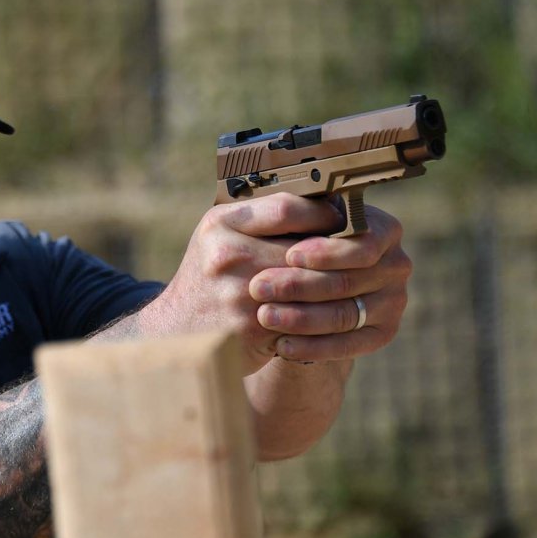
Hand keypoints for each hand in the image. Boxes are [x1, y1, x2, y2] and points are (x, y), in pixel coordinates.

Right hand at [138, 193, 408, 374]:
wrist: (172, 334)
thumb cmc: (207, 278)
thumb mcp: (219, 237)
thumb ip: (260, 219)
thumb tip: (326, 203)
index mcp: (221, 224)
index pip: (286, 208)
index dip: (322, 213)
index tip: (343, 217)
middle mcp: (226, 254)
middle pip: (303, 249)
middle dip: (337, 252)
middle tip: (364, 251)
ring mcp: (237, 294)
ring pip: (307, 285)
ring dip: (334, 286)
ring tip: (354, 280)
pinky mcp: (248, 330)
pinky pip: (299, 317)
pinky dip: (318, 314)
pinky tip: (332, 309)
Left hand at [249, 201, 409, 364]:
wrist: (311, 287)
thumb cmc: (301, 243)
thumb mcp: (302, 224)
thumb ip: (299, 217)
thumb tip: (278, 213)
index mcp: (383, 228)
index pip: (362, 242)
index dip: (326, 251)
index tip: (290, 255)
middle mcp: (396, 264)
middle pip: (347, 280)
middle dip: (299, 285)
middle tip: (259, 287)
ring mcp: (393, 301)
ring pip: (344, 314)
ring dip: (300, 318)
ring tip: (265, 316)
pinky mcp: (382, 333)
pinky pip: (348, 345)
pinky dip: (313, 347)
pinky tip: (282, 346)